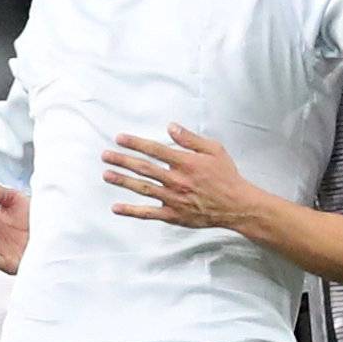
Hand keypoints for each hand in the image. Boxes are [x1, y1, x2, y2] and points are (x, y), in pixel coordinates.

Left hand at [102, 124, 264, 230]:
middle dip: (122, 160)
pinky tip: (116, 207)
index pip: (154, 150)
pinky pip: (148, 213)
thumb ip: (190, 139)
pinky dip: (131, 211)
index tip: (120, 138)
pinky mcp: (173, 215)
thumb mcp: (214, 150)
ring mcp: (173, 198)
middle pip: (143, 168)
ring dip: (122, 181)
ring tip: (106, 174)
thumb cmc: (226, 176)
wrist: (237, 206)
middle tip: (105, 155)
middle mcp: (176, 180)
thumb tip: (171, 126)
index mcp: (185, 162)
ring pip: (142, 188)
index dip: (135, 143)